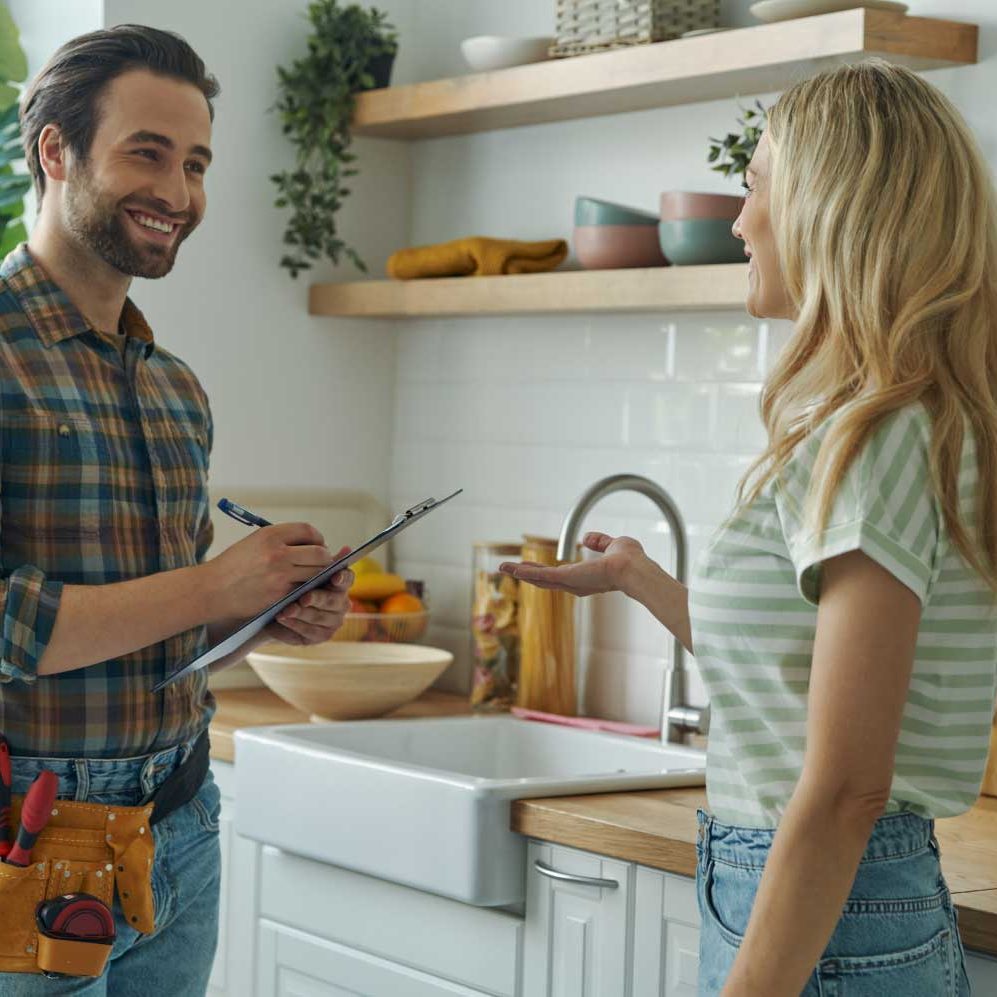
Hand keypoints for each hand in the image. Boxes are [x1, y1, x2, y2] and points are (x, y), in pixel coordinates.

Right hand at [202, 521, 336, 620]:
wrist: (212, 589)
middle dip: (325, 558)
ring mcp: (280, 575)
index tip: (318, 544)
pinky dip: (308, 589)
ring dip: (320, 575)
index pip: (308, 530)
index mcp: (271, 535)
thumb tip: (311, 542)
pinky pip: (305, 590)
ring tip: (315, 576)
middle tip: (322, 562)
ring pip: (316, 574)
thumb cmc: (234, 564)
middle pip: (319, 553)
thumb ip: (282, 539)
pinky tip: (304, 589)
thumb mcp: (255, 541)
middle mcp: (277, 553)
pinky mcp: (279, 595)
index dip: (318, 537)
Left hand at [262, 546, 353, 646]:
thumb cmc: (289, 584)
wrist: (271, 608)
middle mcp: (340, 603)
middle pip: (334, 601)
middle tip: (304, 597)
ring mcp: (332, 621)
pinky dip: (294, 626)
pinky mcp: (319, 636)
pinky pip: (308, 632)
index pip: (347, 579)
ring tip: (284, 610)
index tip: (334, 576)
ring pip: (319, 618)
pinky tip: (281, 620)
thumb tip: (346, 548)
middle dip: (318, 599)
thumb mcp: (299, 569)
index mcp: (339, 584)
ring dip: (301, 614)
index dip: (343, 578)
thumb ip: (318, 559)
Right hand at [499, 532, 646, 596]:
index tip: (532, 570)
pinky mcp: (566, 578)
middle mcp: (575, 584)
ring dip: (519, 572)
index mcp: (586, 578)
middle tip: (509, 570)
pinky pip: (541, 575)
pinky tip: (511, 568)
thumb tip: (586, 537)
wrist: (634, 569)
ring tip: (502, 568)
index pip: (560, 576)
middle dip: (526, 574)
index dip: (545, 573)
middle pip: (544, 580)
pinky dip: (524, 572)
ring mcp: (569, 582)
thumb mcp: (613, 545)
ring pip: (538, 579)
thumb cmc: (630, 560)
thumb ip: (600, 542)